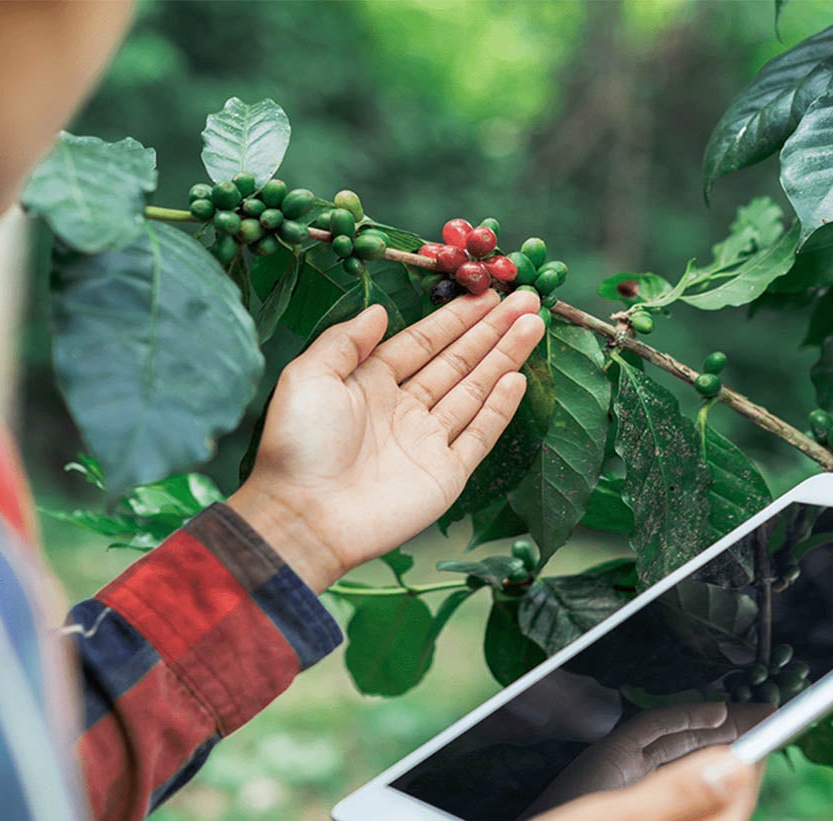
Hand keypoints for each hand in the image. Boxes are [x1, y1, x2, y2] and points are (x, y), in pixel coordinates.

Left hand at [228, 290, 544, 590]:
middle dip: (491, 330)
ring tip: (533, 325)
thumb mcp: (308, 376)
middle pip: (457, 361)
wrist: (305, 516)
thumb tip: (379, 311)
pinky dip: (499, 408)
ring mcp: (427, 442)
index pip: (423, 342)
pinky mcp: (444, 474)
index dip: (455, 318)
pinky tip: (517, 378)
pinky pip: (479, 434)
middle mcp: (403, 409)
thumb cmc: (299, 445)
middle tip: (527, 300)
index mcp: (370, 383)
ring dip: (504, 358)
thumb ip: (345, 341)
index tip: (486, 292)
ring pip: (474, 390)